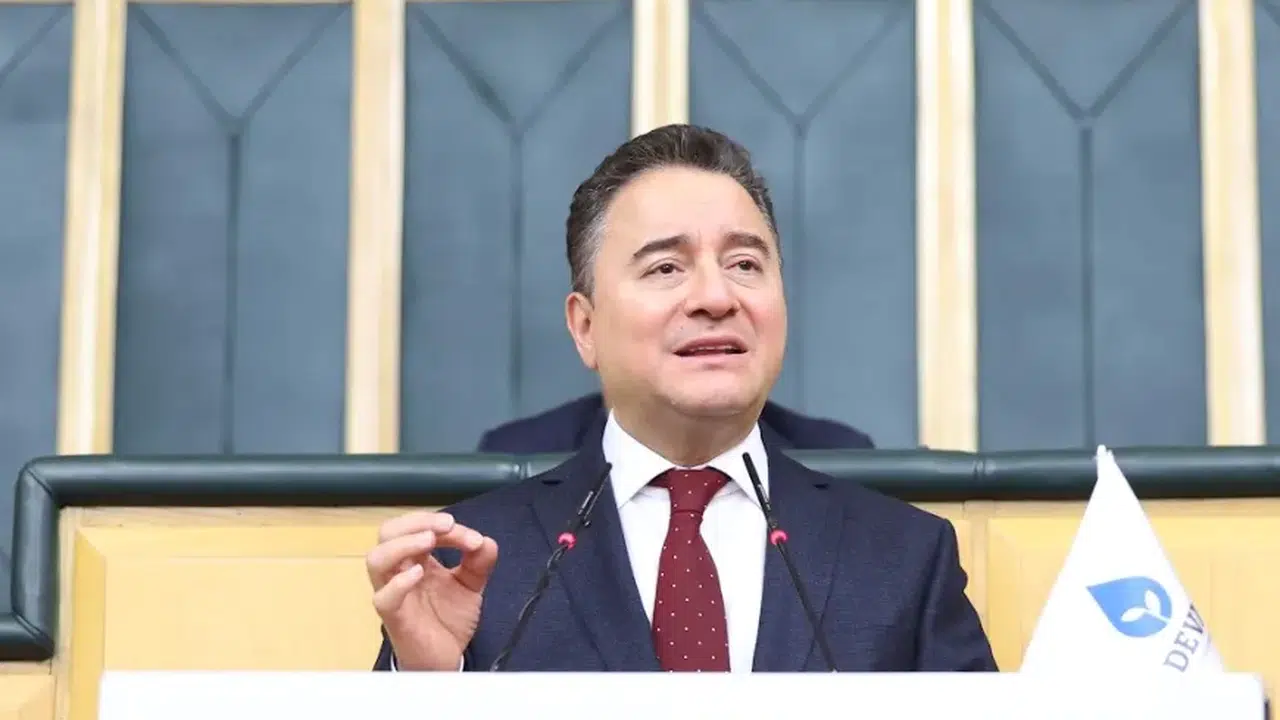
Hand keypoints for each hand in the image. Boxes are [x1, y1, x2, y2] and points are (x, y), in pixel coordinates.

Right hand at [367, 511, 498, 670]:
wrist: (445, 659)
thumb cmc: (448, 620)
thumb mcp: (470, 585)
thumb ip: (479, 563)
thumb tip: (486, 541)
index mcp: (416, 558)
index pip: (420, 528)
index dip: (445, 526)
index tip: (474, 539)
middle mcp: (399, 571)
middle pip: (388, 532)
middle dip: (417, 522)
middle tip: (447, 526)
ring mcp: (393, 593)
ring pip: (377, 559)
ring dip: (403, 544)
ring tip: (429, 541)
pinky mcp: (394, 618)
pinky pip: (384, 598)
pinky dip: (398, 583)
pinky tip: (418, 574)